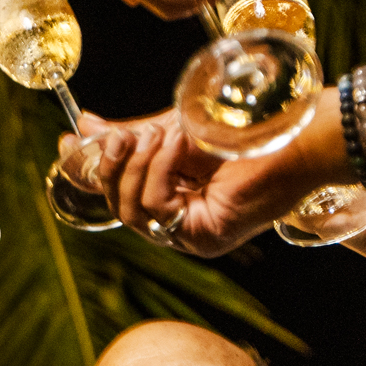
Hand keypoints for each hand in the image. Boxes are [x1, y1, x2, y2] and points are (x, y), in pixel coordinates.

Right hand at [88, 102, 333, 255]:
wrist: (296, 132)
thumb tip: (84, 128)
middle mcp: (182, 224)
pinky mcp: (205, 238)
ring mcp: (194, 236)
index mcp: (174, 200)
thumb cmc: (249, 130)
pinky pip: (158, 209)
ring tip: (163, 135)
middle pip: (119, 207)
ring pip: (133, 212)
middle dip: (114, 166)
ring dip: (141, 166)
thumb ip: (132, 135)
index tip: (70, 142)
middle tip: (125, 134)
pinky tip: (179, 147)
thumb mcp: (175, 130)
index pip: (117, 194)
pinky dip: (161, 172)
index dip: (90, 170)